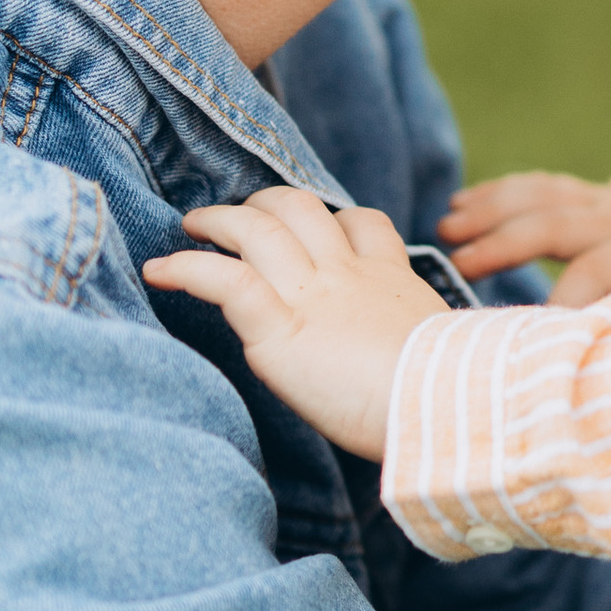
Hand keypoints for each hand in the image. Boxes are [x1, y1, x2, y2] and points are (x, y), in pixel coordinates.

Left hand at [142, 189, 445, 459]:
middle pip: (302, 208)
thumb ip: (417, 343)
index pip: (362, 225)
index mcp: (390, 280)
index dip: (332, 219)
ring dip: (219, 221)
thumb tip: (419, 372)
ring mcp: (312, 295)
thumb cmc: (449, 396)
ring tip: (192, 225)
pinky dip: (187, 269)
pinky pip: (225, 281)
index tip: (311, 229)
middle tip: (238, 217)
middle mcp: (348, 275)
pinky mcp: (280, 329)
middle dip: (265, 204)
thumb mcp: (444, 351)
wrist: (442, 407)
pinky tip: (160, 272)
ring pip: (258, 229)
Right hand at [443, 142, 610, 305]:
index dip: (568, 302)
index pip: (601, 269)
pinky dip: (502, 193)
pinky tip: (462, 205)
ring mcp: (608, 199)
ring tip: (445, 230)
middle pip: (555, 221)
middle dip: (505, 242)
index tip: (533, 336)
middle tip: (459, 265)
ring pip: (541, 197)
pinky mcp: (599, 195)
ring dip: (491, 210)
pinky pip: (545, 188)